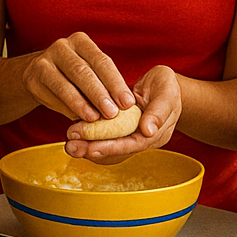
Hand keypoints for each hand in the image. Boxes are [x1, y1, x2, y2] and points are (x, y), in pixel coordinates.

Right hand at [22, 32, 133, 123]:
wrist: (39, 74)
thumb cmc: (74, 74)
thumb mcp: (90, 71)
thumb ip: (104, 85)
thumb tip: (124, 107)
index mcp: (81, 41)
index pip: (101, 61)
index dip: (115, 83)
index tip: (127, 103)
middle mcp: (61, 47)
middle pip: (82, 72)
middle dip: (99, 94)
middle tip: (112, 113)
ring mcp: (44, 61)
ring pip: (64, 85)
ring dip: (81, 104)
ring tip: (95, 118)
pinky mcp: (32, 78)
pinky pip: (51, 96)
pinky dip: (66, 108)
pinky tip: (77, 118)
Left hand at [65, 65, 181, 164]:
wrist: (163, 86)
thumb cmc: (166, 86)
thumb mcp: (167, 91)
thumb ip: (159, 110)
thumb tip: (148, 131)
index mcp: (156, 134)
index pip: (133, 145)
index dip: (112, 146)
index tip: (92, 148)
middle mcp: (142, 140)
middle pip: (117, 150)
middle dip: (93, 149)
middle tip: (72, 147)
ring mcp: (131, 136)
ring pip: (109, 146)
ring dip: (88, 147)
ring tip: (69, 146)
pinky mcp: (120, 131)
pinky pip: (105, 137)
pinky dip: (90, 138)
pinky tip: (74, 137)